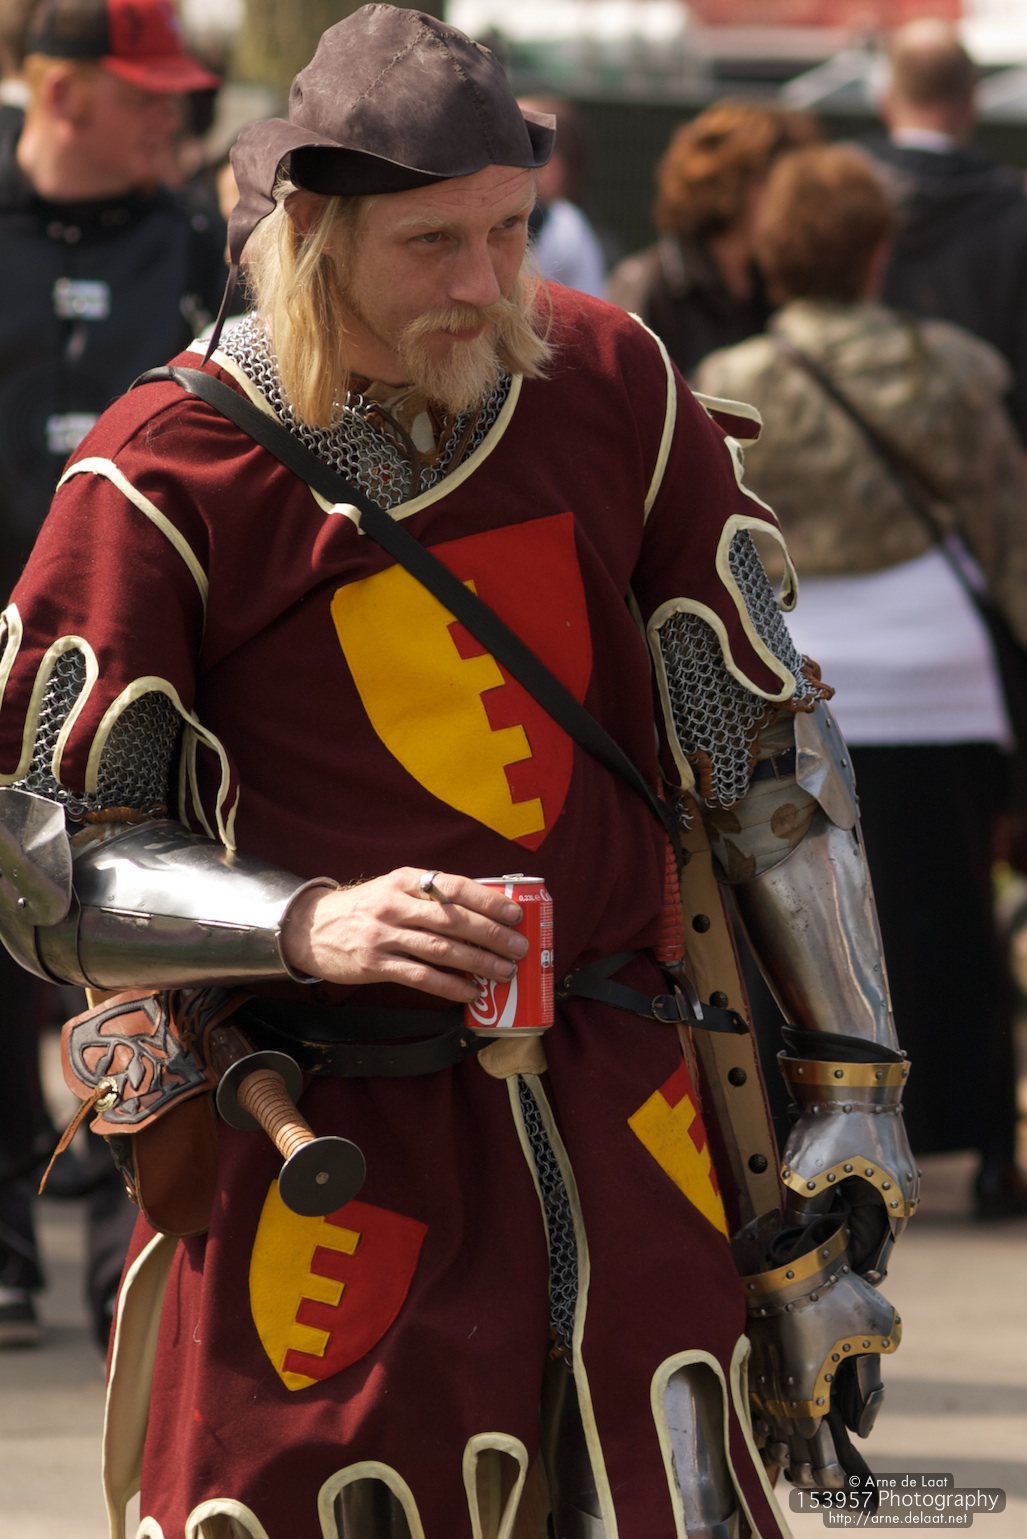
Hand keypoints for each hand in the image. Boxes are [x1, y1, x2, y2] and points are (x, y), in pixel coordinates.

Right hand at [280, 867, 528, 1001]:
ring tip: (504, 971)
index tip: (515, 912)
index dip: (487, 900)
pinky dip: (449, 986)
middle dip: (491, 934)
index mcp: (406, 880)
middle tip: (519, 946)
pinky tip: (471, 992)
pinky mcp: (376, 965)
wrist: (311, 928)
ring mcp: (384, 935)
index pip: (454, 886)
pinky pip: (420, 977)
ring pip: (440, 949)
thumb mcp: (394, 888)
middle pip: (452, 920)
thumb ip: (431, 895)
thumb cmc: (364, 908)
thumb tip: (483, 910)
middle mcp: (395, 905)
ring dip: (478, 962)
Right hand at [737, 1213, 898, 1490]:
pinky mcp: (750, 1352)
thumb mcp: (876, 1331)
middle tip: (818, 1481)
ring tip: (791, 1461)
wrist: (791, 1257)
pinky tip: (767, 1424)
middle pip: (787, 1438)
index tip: (837, 1483)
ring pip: (768, 1418)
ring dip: (781, 1440)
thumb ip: (871, 1381)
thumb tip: (861, 1422)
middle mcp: (778, 1389)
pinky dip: (762, 1414)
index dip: (825, 1469)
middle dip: (803, 1462)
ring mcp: (760, 1371)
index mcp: (807, 1391)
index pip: (812, 1444)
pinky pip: (755, 1395)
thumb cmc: (837, 1294)